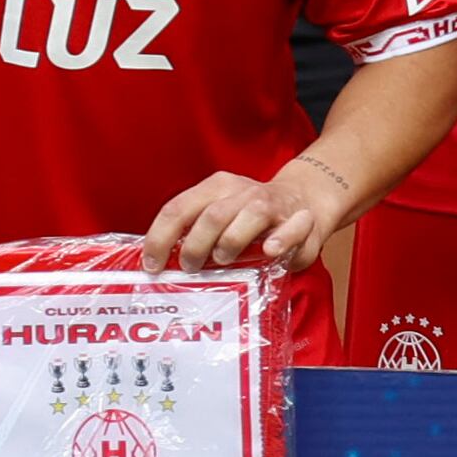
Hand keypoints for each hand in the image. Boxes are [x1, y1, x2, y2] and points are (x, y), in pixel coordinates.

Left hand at [144, 153, 353, 272]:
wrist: (304, 199)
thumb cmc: (249, 217)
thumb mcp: (218, 216)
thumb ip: (193, 234)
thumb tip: (159, 266)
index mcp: (215, 188)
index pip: (178, 208)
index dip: (160, 238)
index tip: (151, 266)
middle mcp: (242, 192)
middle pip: (212, 215)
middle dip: (195, 244)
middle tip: (189, 268)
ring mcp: (272, 205)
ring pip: (250, 216)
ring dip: (232, 241)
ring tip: (222, 260)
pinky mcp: (300, 220)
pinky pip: (292, 227)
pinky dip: (281, 239)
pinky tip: (270, 251)